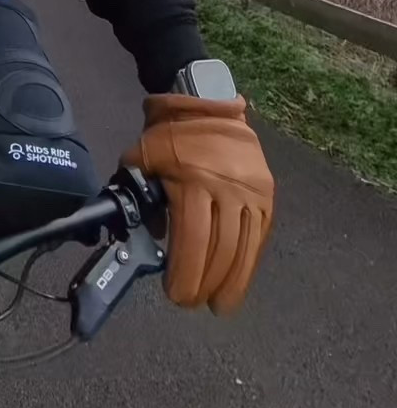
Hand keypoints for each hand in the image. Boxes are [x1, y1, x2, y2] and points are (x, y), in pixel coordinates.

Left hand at [120, 93, 273, 314]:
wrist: (208, 103)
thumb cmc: (170, 133)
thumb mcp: (143, 158)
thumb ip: (141, 197)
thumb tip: (149, 238)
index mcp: (194, 181)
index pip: (192, 239)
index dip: (185, 273)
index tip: (176, 295)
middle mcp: (228, 189)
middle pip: (221, 249)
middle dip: (207, 283)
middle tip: (195, 304)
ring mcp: (252, 192)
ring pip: (245, 247)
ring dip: (234, 281)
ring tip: (221, 304)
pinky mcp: (267, 193)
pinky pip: (260, 234)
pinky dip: (251, 260)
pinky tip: (240, 278)